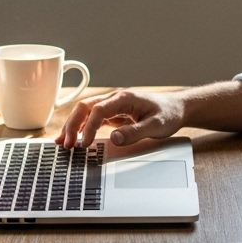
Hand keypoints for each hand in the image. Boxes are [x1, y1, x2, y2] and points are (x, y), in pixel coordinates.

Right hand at [58, 89, 187, 148]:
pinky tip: (76, 138)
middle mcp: (115, 99)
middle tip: (66, 144)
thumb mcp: (156, 126)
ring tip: (63, 142)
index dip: (89, 127)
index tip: (85, 144)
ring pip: (86, 112)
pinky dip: (82, 128)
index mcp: (124, 98)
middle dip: (73, 125)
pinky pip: (93, 119)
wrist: (178, 108)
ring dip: (74, 126)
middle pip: (85, 108)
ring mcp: (113, 106)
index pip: (98, 110)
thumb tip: (114, 138)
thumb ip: (135, 132)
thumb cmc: (169, 114)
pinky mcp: (114, 114)